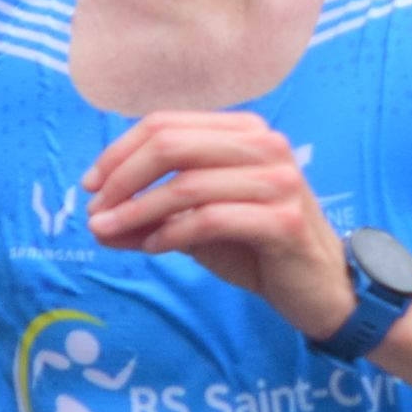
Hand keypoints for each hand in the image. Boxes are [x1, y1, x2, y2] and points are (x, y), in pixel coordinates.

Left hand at [81, 111, 354, 336]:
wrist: (321, 288)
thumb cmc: (257, 248)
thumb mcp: (198, 226)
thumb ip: (151, 216)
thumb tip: (96, 221)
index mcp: (242, 131)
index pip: (165, 124)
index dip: (118, 152)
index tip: (90, 186)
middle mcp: (264, 145)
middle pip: (170, 144)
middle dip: (121, 178)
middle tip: (96, 212)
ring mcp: (278, 180)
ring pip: (186, 184)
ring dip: (137, 211)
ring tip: (110, 233)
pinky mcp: (283, 220)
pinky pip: (210, 219)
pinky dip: (172, 232)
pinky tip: (154, 247)